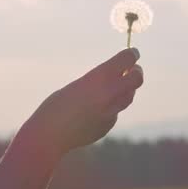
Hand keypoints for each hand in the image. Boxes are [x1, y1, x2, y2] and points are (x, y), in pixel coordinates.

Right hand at [23, 47, 144, 158]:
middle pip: (137, 78)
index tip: (133, 53)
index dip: (132, 54)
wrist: (50, 135)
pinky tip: (95, 110)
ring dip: (126, 89)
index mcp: (99, 77)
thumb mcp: (78, 85)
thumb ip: (98, 81)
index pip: (127, 59)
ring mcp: (111, 111)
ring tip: (116, 85)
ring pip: (129, 96)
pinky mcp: (109, 125)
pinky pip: (115, 112)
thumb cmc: (56, 106)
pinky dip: (111, 107)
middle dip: (137, 72)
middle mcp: (110, 93)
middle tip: (133, 69)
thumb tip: (115, 79)